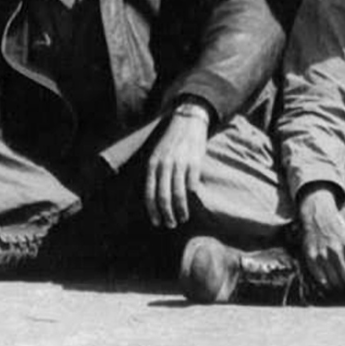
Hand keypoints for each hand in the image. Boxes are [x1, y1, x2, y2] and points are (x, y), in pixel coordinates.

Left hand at [144, 105, 210, 228]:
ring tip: (183, 217)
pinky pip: (192, 185)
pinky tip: (193, 201)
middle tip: (171, 224)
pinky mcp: (195, 162)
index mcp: (153, 164)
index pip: (149, 193)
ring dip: (181, 210)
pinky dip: (192, 196)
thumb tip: (153, 197)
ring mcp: (180, 163)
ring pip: (179, 194)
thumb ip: (154, 173)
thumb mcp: (157, 154)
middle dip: (167, 215)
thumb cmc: (171, 141)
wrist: (188, 121)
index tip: (156, 222)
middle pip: (164, 197)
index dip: (152, 211)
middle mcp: (164, 165)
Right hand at [297, 188, 344, 293]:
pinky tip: (328, 286)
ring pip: (333, 280)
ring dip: (338, 288)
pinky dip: (324, 284)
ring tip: (341, 290)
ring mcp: (323, 255)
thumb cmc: (341, 228)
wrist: (319, 217)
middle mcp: (336, 252)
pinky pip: (319, 277)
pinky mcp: (311, 257)